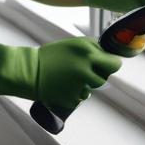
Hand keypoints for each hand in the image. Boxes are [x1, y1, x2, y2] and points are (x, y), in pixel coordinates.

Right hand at [0, 38, 121, 111]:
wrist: (30, 72)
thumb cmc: (52, 56)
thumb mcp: (75, 44)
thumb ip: (94, 48)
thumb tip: (110, 54)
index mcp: (88, 54)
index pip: (114, 63)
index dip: (111, 63)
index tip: (106, 63)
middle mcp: (86, 70)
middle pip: (104, 78)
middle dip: (98, 74)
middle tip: (86, 70)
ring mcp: (79, 87)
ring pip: (92, 89)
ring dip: (86, 84)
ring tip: (70, 77)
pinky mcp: (72, 100)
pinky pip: (81, 97)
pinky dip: (75, 93)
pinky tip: (64, 86)